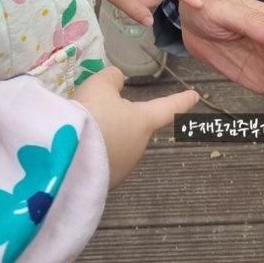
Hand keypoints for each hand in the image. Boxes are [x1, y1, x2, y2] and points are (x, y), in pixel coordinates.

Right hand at [73, 66, 198, 186]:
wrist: (68, 158)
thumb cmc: (92, 115)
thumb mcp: (100, 85)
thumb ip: (111, 79)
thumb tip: (117, 80)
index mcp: (144, 121)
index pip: (168, 108)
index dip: (180, 101)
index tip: (195, 96)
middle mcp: (138, 146)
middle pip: (133, 127)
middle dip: (118, 119)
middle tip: (94, 110)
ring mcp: (123, 168)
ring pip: (115, 145)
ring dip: (103, 137)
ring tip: (78, 128)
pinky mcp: (105, 183)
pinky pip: (101, 161)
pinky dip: (91, 152)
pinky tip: (75, 146)